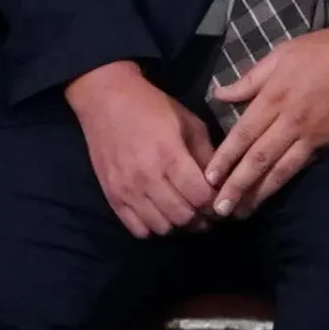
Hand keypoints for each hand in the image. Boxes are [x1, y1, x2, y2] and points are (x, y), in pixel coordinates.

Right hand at [67, 63, 221, 239]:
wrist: (105, 101)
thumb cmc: (152, 108)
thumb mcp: (189, 123)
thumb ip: (206, 155)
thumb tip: (222, 182)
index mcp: (170, 156)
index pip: (201, 197)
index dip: (216, 204)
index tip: (221, 201)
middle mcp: (147, 177)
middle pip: (183, 216)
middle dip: (201, 219)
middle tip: (207, 212)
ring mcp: (126, 189)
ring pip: (161, 227)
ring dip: (178, 225)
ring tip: (185, 213)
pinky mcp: (111, 196)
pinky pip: (136, 228)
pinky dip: (153, 228)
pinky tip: (161, 215)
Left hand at [202, 17, 328, 218]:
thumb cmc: (323, 51)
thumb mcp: (281, 55)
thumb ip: (250, 79)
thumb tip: (219, 94)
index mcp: (274, 97)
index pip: (243, 134)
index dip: (225, 158)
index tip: (208, 177)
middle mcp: (290, 121)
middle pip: (258, 158)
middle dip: (237, 185)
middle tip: (218, 209)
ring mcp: (312, 135)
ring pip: (281, 170)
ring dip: (259, 193)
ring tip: (242, 212)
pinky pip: (303, 165)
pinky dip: (286, 182)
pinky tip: (273, 195)